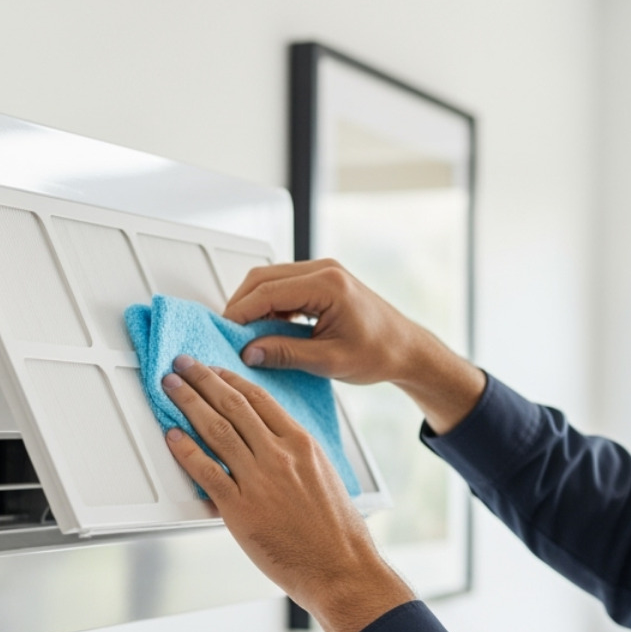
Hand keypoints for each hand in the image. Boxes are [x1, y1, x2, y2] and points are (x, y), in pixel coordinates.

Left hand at [160, 354, 413, 631]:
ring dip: (188, 403)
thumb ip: (296, 456)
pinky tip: (173, 436)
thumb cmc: (337, 532)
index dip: (230, 380)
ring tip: (172, 387)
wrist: (341, 568)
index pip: (259, 399)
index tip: (214, 371)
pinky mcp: (241, 509)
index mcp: (301, 444)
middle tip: (183, 366)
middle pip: (233, 406)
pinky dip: (186, 450)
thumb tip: (272, 444)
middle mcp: (279, 456)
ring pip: (216, 429)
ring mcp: (259, 481)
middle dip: (202, 380)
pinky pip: (206, 471)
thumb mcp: (323, 476)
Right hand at [223, 259, 486, 433]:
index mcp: (327, 284)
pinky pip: (284, 286)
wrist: (406, 349)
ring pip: (270, 279)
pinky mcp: (322, 281)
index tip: (224, 333)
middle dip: (241, 305)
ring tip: (245, 335)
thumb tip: (250, 352)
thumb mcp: (329, 361)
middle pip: (263, 278)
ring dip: (254, 304)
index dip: (240, 313)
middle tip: (227, 335)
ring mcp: (323, 273)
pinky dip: (269, 305)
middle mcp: (324, 271)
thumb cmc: (380, 352)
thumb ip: (286, 354)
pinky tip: (266, 329)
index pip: (267, 291)